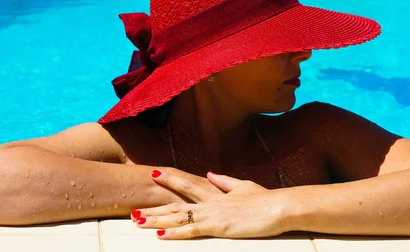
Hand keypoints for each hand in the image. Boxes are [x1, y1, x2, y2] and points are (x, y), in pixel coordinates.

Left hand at [133, 170, 289, 238]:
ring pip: (177, 217)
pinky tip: (159, 235)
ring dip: (156, 220)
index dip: (169, 179)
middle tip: (132, 208)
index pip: (186, 184)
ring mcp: (212, 214)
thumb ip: (224, 181)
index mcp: (215, 193)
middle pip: (174, 203)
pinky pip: (191, 231)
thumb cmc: (265, 199)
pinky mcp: (218, 227)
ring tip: (137, 221)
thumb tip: (210, 173)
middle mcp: (209, 202)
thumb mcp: (243, 187)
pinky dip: (174, 233)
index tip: (153, 173)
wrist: (278, 207)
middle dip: (153, 207)